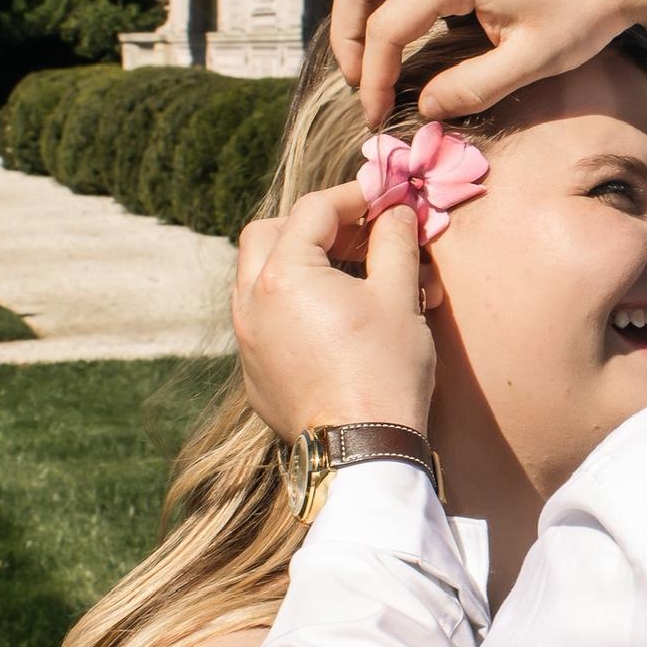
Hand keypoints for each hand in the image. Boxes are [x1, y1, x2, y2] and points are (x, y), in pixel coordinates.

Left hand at [231, 183, 435, 443]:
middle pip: (267, 234)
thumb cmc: (384, 370)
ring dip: (297, 261)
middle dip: (312, 224)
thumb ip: (394, 243)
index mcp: (285, 274)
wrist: (362, 450)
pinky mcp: (253, 371)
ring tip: (346, 273)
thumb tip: (396, 213)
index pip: (314, 209)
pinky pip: (263, 317)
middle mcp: (251, 301)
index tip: (385, 199)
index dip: (353, 196)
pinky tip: (332, 319)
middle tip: (358, 234)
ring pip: (258, 275)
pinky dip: (291, 301)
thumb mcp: (399, 297)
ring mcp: (247, 339)